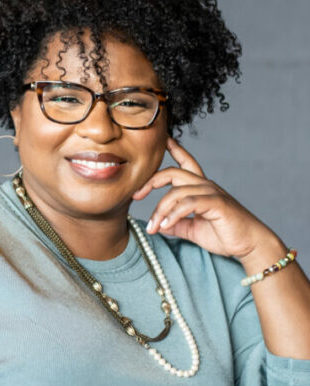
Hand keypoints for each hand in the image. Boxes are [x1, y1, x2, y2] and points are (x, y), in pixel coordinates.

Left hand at [132, 137, 279, 262]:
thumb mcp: (193, 229)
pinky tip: (165, 226)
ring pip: (176, 192)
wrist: (250, 245)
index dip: (174, 149)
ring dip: (160, 210)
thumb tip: (159, 225)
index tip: (161, 140)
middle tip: (135, 195)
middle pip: (172, 173)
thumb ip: (177, 224)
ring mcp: (211, 193)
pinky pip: (189, 203)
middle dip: (150, 182)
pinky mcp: (217, 203)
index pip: (185, 163)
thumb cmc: (225, 235)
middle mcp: (205, 185)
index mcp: (200, 188)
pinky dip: (173, 214)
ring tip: (153, 227)